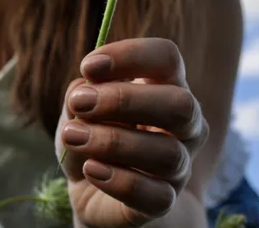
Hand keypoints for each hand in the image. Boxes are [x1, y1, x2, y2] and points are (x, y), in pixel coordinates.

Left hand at [55, 38, 208, 227]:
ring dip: (111, 142)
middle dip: (124, 100)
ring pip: (167, 153)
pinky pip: (157, 196)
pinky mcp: (166, 201)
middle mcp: (184, 124)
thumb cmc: (91, 135)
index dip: (131, 56)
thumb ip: (81, 93)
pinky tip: (91, 170)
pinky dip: (118, 181)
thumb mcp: (78, 109)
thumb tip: (85, 88)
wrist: (90, 190)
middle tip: (80, 104)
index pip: (168, 58)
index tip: (89, 66)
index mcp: (165, 86)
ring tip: (74, 138)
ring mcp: (180, 166)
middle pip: (181, 104)